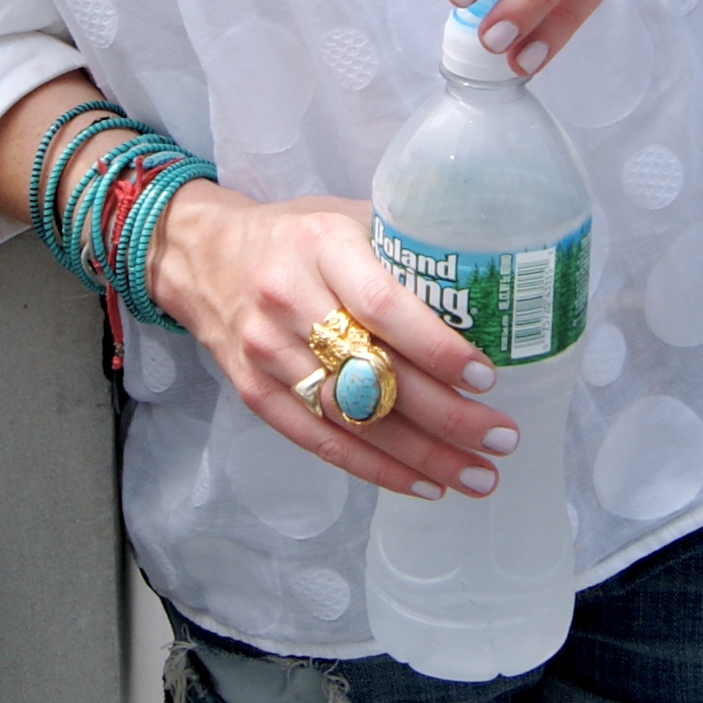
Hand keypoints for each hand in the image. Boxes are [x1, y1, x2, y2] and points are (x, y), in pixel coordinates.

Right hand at [146, 184, 518, 500]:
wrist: (201, 257)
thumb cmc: (294, 236)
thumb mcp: (345, 217)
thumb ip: (404, 249)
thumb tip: (486, 291)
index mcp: (321, 246)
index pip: (381, 305)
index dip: (434, 347)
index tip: (484, 377)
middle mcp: (289, 301)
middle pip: (373, 372)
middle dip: (446, 416)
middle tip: (501, 438)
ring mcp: (267, 353)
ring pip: (351, 418)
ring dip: (421, 456)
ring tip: (477, 476)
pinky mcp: (254, 393)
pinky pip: (320, 441)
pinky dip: (376, 468)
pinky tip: (423, 484)